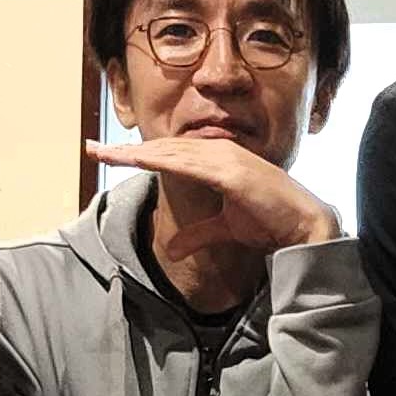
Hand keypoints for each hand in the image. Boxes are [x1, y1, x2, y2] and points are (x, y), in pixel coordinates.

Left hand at [93, 137, 338, 261]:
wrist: (303, 227)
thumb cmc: (270, 221)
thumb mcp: (224, 229)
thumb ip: (197, 234)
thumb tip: (170, 248)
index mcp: (217, 159)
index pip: (169, 153)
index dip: (137, 154)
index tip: (107, 155)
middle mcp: (219, 152)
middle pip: (163, 146)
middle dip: (125, 149)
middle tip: (92, 150)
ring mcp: (226, 159)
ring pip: (171, 151)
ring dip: (136, 152)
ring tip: (105, 154)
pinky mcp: (233, 173)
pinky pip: (190, 164)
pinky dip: (163, 160)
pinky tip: (139, 158)